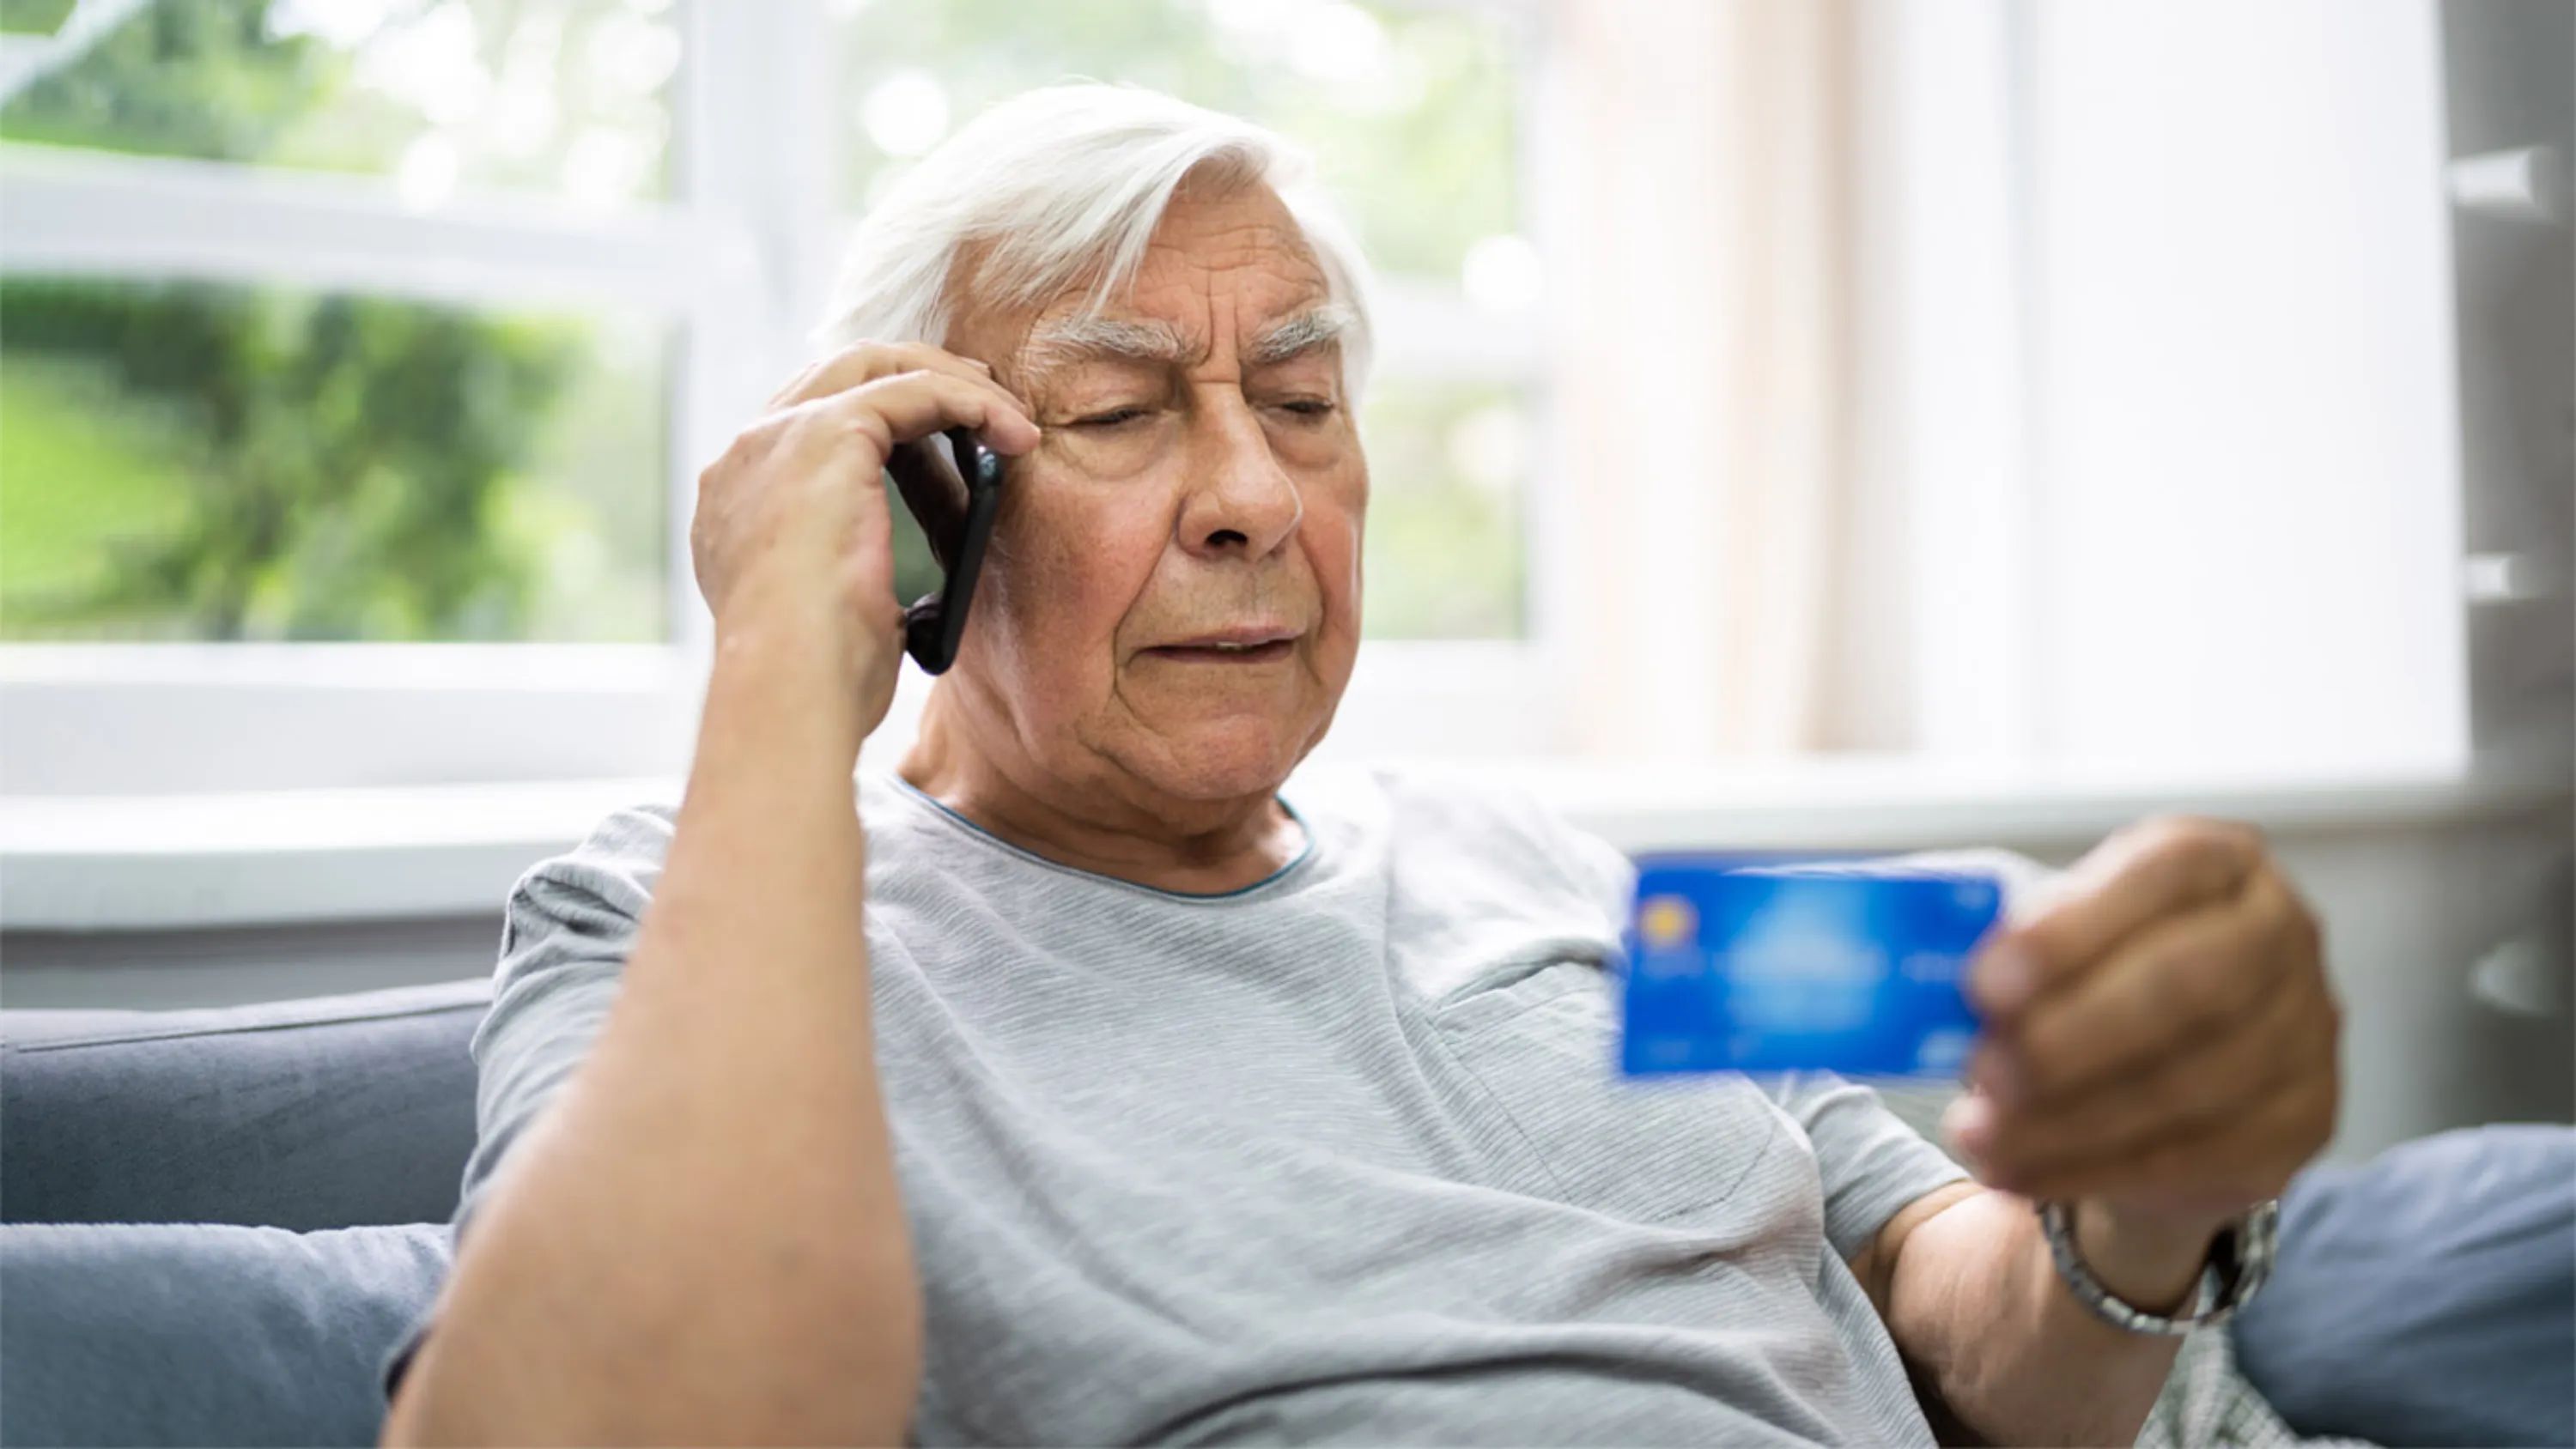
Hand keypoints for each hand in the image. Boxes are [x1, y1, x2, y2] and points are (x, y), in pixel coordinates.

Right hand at [690, 342, 1037, 732]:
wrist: (787, 688)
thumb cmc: (817, 684)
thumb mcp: (833, 620)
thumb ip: (855, 586)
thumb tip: (909, 600)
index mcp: (738, 503)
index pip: (806, 426)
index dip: (878, 420)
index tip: (938, 439)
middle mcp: (748, 457)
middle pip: (837, 376)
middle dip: (914, 377)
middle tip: (981, 403)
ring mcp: (780, 438)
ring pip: (875, 367)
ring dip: (951, 382)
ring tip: (1010, 415)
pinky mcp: (827, 434)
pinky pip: (914, 389)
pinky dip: (972, 402)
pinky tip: (1016, 433)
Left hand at [1946, 817, 2341, 1235]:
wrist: (2157, 1081)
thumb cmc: (2082, 982)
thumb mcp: (2041, 937)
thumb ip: (1990, 937)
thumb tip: (1892, 959)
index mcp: (2216, 861)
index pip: (2164, 872)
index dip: (2074, 928)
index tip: (1984, 983)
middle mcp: (2280, 934)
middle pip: (2192, 984)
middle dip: (2073, 1035)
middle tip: (1982, 1070)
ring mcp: (2306, 1032)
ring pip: (2190, 1085)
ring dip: (2066, 1119)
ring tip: (1977, 1133)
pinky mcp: (2301, 1124)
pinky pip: (2193, 1157)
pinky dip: (2088, 1169)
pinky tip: (2016, 1171)